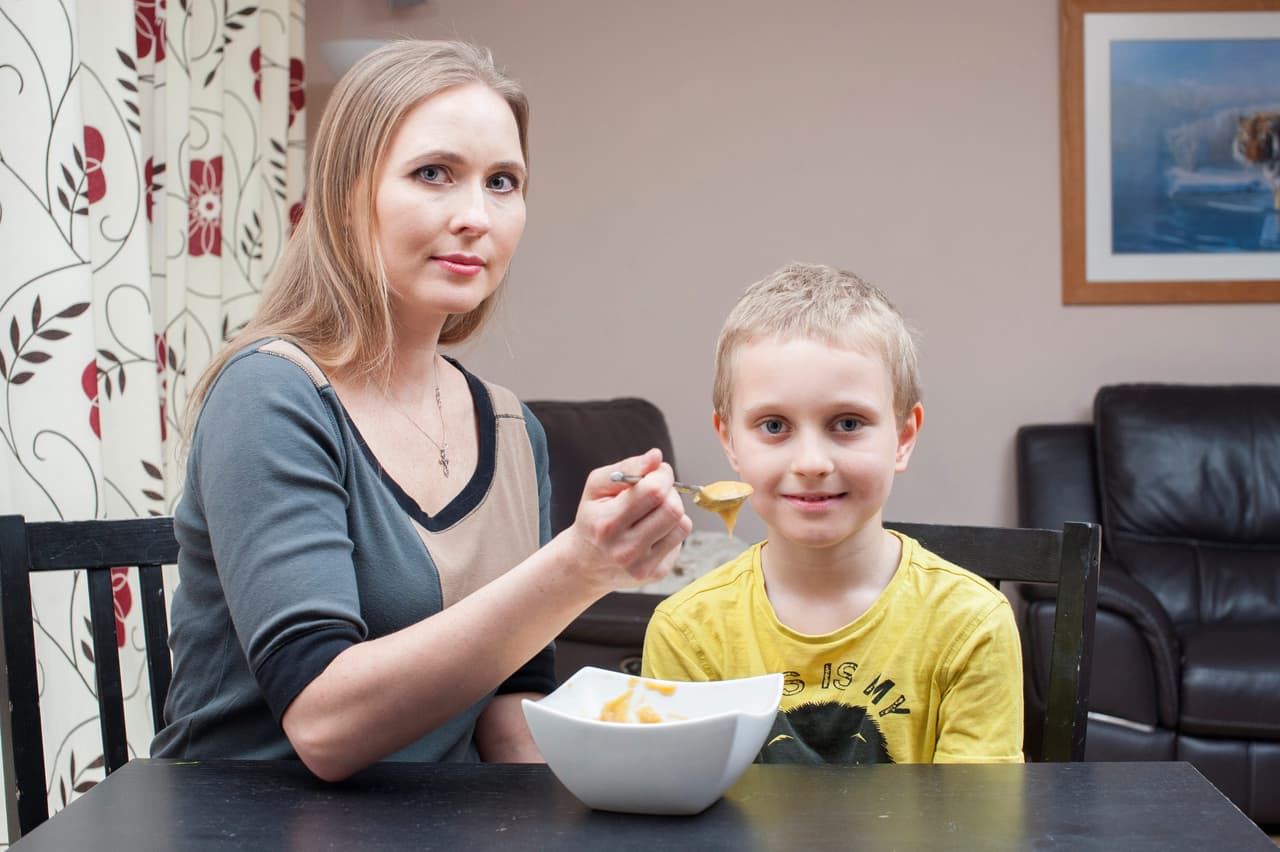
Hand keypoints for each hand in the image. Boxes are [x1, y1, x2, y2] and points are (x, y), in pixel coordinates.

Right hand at [562, 448, 691, 592]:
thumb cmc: (592, 518)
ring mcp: (642, 565)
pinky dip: (670, 530)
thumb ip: (627, 467)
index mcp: (607, 524)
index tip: (656, 472)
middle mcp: (625, 549)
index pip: (654, 492)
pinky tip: (651, 531)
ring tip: (652, 512)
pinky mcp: (656, 574)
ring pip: (682, 524)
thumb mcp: (597, 487)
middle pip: (673, 509)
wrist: (584, 563)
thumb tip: (657, 457)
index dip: (662, 475)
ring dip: (672, 511)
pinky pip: (680, 540)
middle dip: (669, 492)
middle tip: (656, 491)